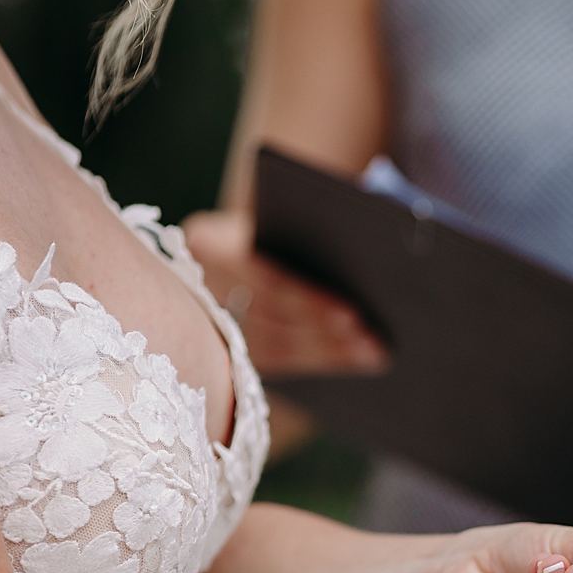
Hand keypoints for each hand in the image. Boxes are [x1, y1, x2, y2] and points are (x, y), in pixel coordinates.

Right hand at [182, 210, 387, 377]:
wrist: (250, 235)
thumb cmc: (283, 215)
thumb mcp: (292, 212)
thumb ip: (318, 230)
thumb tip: (373, 249)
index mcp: (208, 241)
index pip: (265, 279)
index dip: (311, 300)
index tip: (354, 315)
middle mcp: (199, 282)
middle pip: (273, 318)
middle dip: (326, 332)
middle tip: (373, 342)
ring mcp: (210, 318)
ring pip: (276, 345)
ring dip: (329, 352)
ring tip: (372, 353)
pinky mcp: (228, 344)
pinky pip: (277, 360)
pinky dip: (318, 359)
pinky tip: (353, 358)